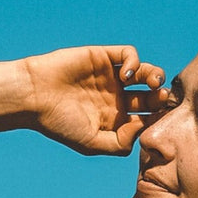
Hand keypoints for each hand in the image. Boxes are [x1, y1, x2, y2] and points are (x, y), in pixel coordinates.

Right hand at [21, 45, 170, 156]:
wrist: (35, 96)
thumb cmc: (59, 123)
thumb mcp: (92, 144)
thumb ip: (120, 143)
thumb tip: (142, 126)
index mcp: (115, 119)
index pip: (146, 117)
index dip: (157, 118)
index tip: (157, 120)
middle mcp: (116, 98)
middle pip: (150, 96)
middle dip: (160, 98)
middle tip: (162, 99)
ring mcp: (111, 76)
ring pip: (145, 73)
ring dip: (156, 76)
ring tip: (153, 84)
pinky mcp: (104, 57)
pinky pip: (129, 54)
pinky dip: (135, 62)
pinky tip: (126, 75)